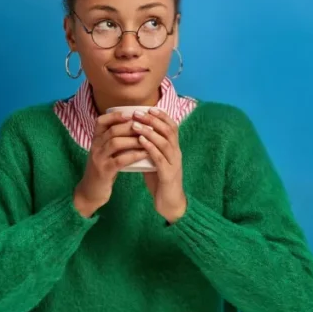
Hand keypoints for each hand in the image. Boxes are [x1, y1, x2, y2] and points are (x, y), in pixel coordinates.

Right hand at [73, 111, 149, 217]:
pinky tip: (145, 154)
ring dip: (133, 139)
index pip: (100, 121)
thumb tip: (135, 126)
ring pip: (115, 142)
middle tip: (146, 126)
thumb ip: (114, 141)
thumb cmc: (103, 170)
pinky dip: (134, 155)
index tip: (130, 114)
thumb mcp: (105, 153)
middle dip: (130, 127)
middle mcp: (94, 147)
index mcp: (95, 140)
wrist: (91, 192)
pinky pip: (120, 160)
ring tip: (148, 139)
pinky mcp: (104, 171)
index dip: (114, 115)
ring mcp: (98, 159)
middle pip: (112, 130)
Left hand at [133, 108, 186, 222]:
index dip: (162, 116)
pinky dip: (150, 148)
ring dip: (149, 132)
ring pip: (164, 142)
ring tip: (135, 125)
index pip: (172, 126)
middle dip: (153, 120)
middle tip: (138, 113)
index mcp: (174, 149)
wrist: (169, 203)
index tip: (149, 108)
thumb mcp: (155, 161)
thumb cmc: (161, 181)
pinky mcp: (168, 175)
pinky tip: (140, 142)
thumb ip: (149, 149)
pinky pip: (160, 158)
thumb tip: (135, 135)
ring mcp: (174, 163)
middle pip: (168, 131)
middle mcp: (176, 153)